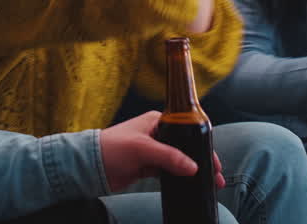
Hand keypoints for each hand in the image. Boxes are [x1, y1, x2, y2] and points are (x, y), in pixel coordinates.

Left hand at [100, 111, 224, 191]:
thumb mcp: (142, 149)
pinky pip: (168, 172)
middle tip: (216, 177)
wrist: (89, 165)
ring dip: (192, 171)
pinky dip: (178, 178)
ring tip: (207, 184)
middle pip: (187, 147)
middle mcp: (157, 133)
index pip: (188, 131)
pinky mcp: (147, 166)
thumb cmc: (111, 148)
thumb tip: (192, 167)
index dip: (203, 146)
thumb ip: (169, 157)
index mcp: (158, 121)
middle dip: (202, 161)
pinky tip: (188, 186)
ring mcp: (153, 150)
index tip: (215, 163)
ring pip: (179, 161)